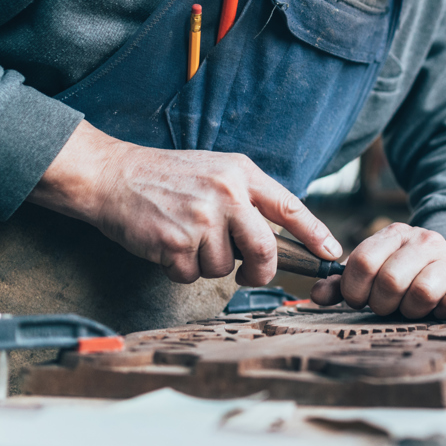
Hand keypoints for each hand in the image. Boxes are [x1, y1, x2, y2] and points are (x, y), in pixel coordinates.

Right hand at [28, 120, 341, 285]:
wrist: (113, 175)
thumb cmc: (168, 177)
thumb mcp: (217, 170)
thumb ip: (248, 195)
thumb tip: (279, 233)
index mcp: (242, 174)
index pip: (290, 207)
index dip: (316, 233)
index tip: (331, 252)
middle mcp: (226, 194)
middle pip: (265, 249)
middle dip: (260, 270)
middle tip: (249, 272)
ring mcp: (201, 219)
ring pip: (224, 267)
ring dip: (207, 264)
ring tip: (188, 239)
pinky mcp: (175, 243)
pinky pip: (191, 275)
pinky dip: (180, 270)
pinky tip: (168, 246)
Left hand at [309, 222, 445, 319]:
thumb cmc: (410, 271)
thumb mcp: (377, 268)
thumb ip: (344, 282)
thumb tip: (317, 295)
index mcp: (395, 234)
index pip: (363, 261)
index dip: (355, 289)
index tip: (360, 299)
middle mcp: (424, 240)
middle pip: (391, 281)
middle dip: (383, 304)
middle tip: (388, 306)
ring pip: (422, 293)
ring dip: (412, 311)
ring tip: (413, 308)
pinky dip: (444, 313)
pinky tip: (440, 309)